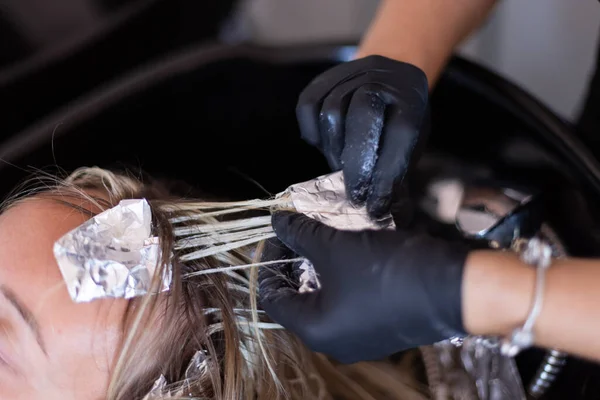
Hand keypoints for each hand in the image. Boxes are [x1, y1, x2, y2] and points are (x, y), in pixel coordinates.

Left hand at [259, 211, 467, 363]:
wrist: (453, 287)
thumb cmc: (388, 271)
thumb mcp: (336, 246)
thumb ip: (300, 234)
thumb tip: (278, 221)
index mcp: (315, 329)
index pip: (272, 297)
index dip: (270, 261)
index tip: (279, 233)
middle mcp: (335, 341)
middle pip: (299, 297)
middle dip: (297, 260)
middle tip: (301, 231)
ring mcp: (361, 337)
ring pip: (327, 297)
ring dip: (322, 265)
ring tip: (326, 235)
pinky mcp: (383, 327)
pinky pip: (351, 300)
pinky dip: (344, 276)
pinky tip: (352, 250)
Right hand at [296, 55, 429, 218]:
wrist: (388, 77)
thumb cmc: (399, 121)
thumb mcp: (410, 144)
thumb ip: (399, 175)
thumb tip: (392, 217)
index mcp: (411, 96)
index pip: (401, 133)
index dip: (386, 173)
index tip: (375, 205)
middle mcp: (382, 77)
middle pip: (363, 115)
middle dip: (356, 163)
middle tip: (354, 195)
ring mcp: (350, 72)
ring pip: (330, 113)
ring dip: (333, 150)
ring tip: (340, 167)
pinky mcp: (322, 77)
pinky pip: (307, 107)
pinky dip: (313, 133)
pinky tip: (324, 144)